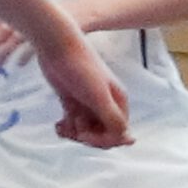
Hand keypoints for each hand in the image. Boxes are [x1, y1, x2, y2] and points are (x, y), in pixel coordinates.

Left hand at [0, 0, 99, 68]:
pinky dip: (24, 55)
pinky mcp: (52, 31)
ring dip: (3, 51)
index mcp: (26, 8)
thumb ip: (25, 24)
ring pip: (16, 37)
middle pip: (4, 28)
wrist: (88, 12)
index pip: (0, 18)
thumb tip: (7, 38)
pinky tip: (18, 65)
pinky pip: (34, 45)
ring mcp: (41, 21)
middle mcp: (31, 13)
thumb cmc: (62, 19)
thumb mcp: (41, 17)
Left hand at [38, 34, 130, 148]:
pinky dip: (66, 129)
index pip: (118, 134)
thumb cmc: (81, 67)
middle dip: (88, 137)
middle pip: (102, 135)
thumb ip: (113, 118)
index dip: (103, 140)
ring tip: (62, 125)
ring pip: (87, 131)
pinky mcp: (72, 102)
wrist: (58, 46)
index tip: (84, 135)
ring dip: (75, 134)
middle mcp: (106, 104)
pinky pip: (73, 124)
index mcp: (118, 103)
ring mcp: (88, 104)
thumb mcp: (99, 96)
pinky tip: (57, 125)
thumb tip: (129, 140)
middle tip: (74, 128)